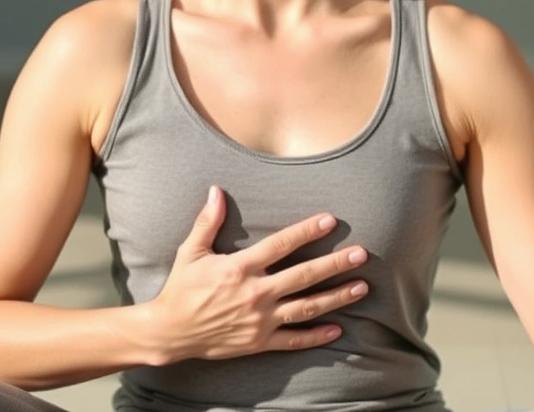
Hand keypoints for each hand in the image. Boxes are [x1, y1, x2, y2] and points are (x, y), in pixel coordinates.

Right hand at [147, 186, 368, 363]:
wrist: (171, 332)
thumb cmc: (181, 289)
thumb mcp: (191, 252)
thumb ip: (207, 221)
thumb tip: (216, 190)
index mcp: (239, 268)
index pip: (280, 245)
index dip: (306, 231)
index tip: (329, 220)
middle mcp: (254, 293)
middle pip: (303, 276)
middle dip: (335, 264)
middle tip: (361, 254)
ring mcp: (260, 320)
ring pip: (306, 307)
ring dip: (336, 297)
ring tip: (362, 287)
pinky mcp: (260, 341)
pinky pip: (294, 339)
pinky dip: (317, 336)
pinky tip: (339, 328)